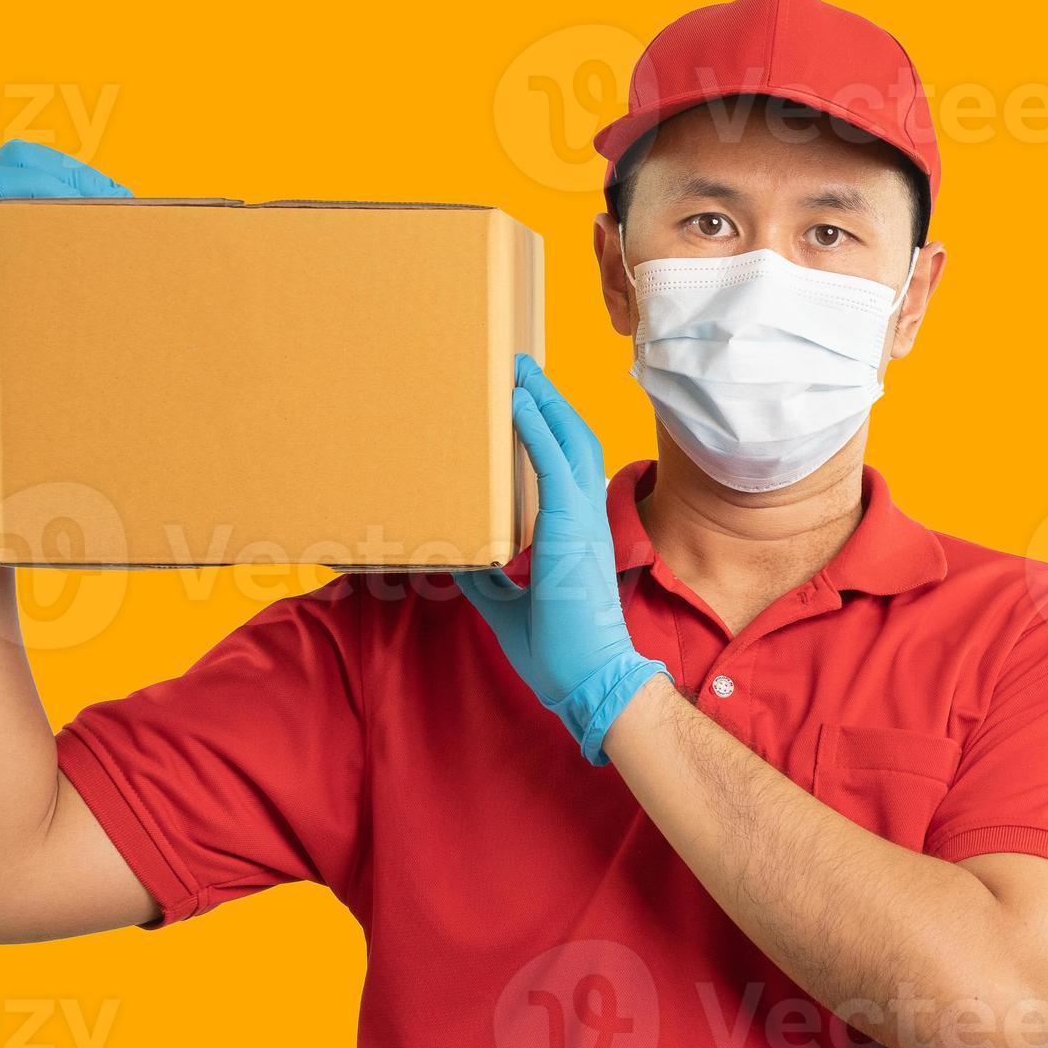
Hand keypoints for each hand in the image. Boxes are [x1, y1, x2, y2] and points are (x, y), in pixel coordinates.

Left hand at [0, 139, 128, 471]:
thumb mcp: (18, 301)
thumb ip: (45, 256)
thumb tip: (102, 224)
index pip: (7, 174)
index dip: (58, 180)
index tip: (99, 203)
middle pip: (18, 157)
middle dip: (71, 171)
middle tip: (114, 197)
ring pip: (21, 162)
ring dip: (66, 175)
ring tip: (107, 201)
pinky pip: (17, 180)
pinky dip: (54, 187)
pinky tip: (84, 210)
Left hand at [454, 356, 669, 763]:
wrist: (588, 678)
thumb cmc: (561, 652)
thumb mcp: (508, 607)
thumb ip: (488, 581)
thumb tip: (459, 562)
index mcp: (577, 536)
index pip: (570, 468)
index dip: (553, 431)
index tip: (531, 403)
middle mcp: (587, 520)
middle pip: (574, 441)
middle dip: (550, 401)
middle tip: (522, 369)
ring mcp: (584, 521)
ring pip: (570, 442)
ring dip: (544, 402)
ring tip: (519, 371)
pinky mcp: (571, 528)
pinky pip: (554, 465)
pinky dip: (536, 430)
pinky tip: (517, 404)